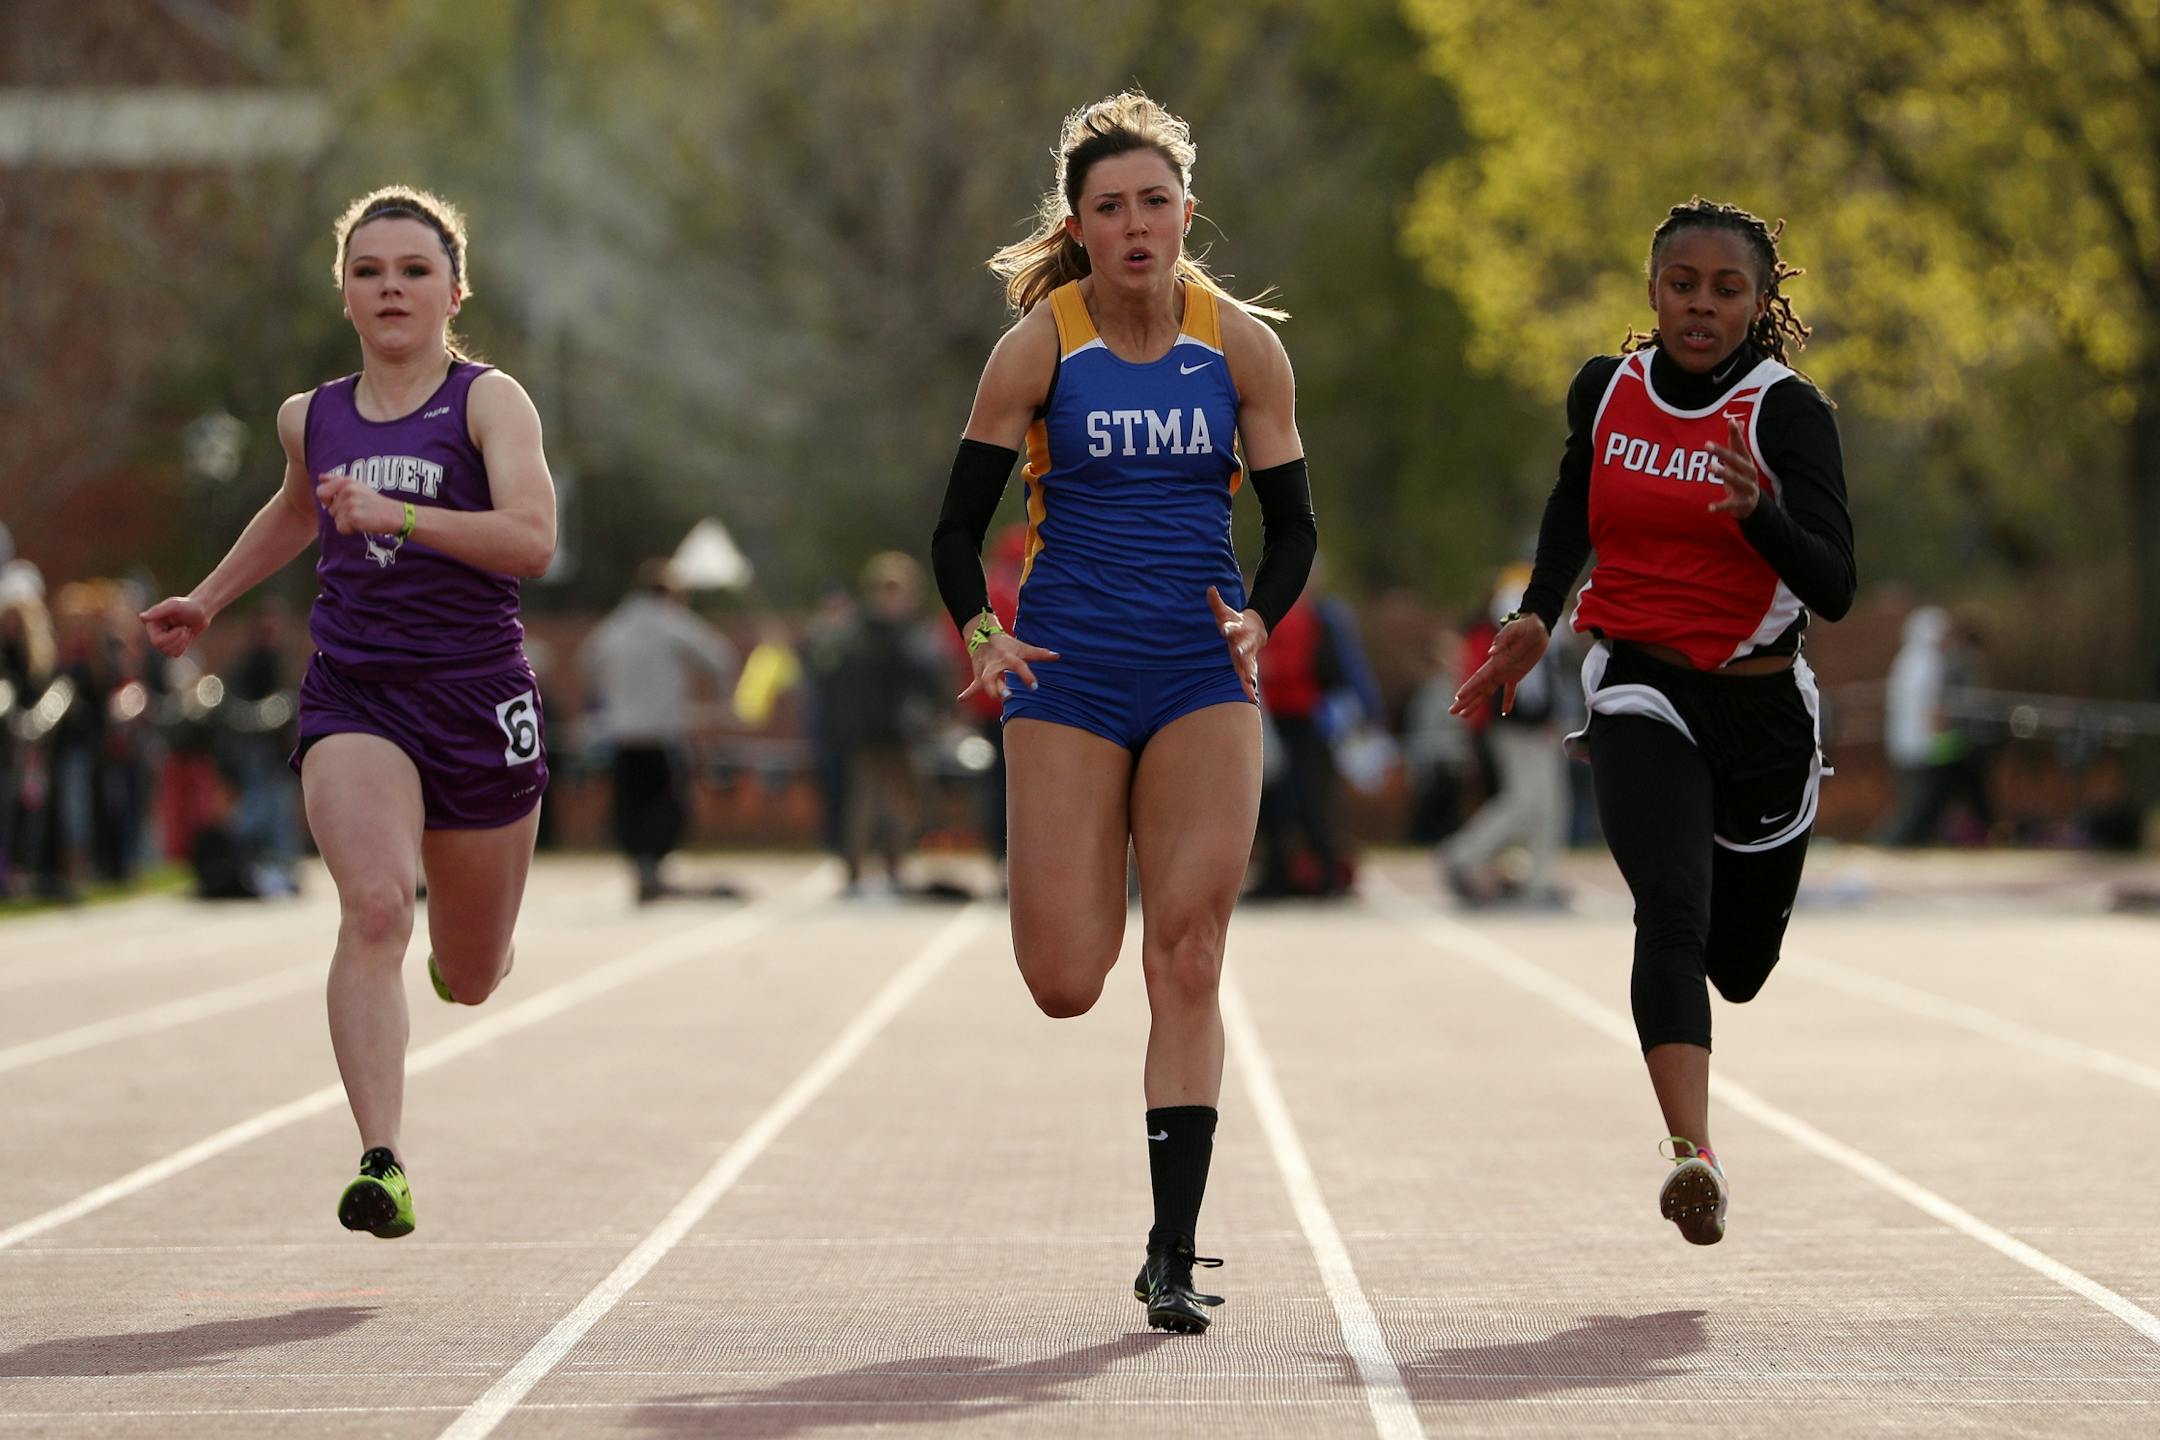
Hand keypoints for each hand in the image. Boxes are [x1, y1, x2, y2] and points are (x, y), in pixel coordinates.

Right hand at [140, 595, 210, 658]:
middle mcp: (154, 632)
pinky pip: (175, 654)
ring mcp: (162, 639)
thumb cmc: (187, 605)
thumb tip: (142, 617)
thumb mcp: (174, 605)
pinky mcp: (172, 645)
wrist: (201, 611)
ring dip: (182, 642)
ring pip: (168, 652)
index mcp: (151, 623)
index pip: (157, 641)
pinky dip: (184, 646)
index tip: (182, 626)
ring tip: (186, 630)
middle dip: (178, 639)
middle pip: (162, 647)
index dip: (172, 637)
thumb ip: (158, 611)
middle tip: (185, 628)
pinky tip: (186, 636)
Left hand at [315, 473, 401, 535]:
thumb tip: (321, 477)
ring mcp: (350, 504)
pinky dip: (350, 530)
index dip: (327, 501)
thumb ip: (337, 480)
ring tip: (361, 517)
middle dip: (340, 513)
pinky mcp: (353, 517)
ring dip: (347, 522)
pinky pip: (341, 528)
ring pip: (335, 519)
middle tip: (357, 510)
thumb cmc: (375, 502)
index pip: (321, 491)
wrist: (395, 514)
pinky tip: (363, 524)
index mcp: (347, 482)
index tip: (342, 503)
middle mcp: (347, 490)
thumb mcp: (357, 486)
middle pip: (329, 509)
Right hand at [958, 631, 1057, 702]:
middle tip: (1008, 696)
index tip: (1034, 686)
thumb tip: (1058, 656)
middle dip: (1000, 687)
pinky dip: (967, 693)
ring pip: (984, 682)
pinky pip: (973, 685)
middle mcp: (996, 664)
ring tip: (993, 699)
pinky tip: (961, 699)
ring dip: (988, 691)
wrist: (982, 634)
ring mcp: (986, 670)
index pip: (1018, 666)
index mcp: (1008, 657)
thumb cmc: (1006, 644)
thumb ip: (1039, 654)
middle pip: (996, 676)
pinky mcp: (978, 675)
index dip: (1026, 676)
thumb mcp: (1022, 647)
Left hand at [1208, 586, 1265, 702]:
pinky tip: (1252, 700)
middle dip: (1244, 656)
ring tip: (1251, 687)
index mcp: (1237, 630)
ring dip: (1250, 677)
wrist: (1256, 629)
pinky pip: (1249, 678)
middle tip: (1244, 660)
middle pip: (1244, 650)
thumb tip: (1210, 588)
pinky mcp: (1248, 665)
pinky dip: (1250, 689)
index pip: (1231, 628)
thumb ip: (1216, 602)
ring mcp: (1248, 656)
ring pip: (1249, 667)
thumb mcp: (1225, 612)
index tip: (1225, 628)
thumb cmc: (1234, 621)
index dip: (1228, 627)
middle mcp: (1244, 644)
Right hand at [1451, 613, 1549, 717]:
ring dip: (1477, 703)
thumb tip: (1492, 652)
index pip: (1478, 677)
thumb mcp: (1515, 628)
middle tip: (1452, 712)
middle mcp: (1497, 668)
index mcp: (1496, 660)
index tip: (1458, 698)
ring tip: (1465, 715)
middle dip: (1465, 701)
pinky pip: (1510, 690)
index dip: (1468, 688)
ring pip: (1488, 692)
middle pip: (1478, 688)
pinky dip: (1508, 701)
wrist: (1538, 626)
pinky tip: (1505, 712)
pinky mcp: (1518, 673)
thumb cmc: (1525, 625)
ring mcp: (1506, 672)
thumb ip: (1503, 638)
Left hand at [1708, 415, 1759, 517]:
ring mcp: (1747, 488)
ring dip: (1723, 473)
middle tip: (1707, 445)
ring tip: (1709, 467)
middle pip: (1736, 460)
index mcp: (1747, 461)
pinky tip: (1709, 507)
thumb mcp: (1741, 460)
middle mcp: (1749, 473)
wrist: (1752, 504)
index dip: (1736, 434)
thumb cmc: (1742, 477)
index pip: (1741, 445)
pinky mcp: (1741, 503)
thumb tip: (1737, 420)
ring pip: (1735, 479)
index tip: (1730, 421)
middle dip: (1722, 452)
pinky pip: (1730, 504)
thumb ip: (1737, 442)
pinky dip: (1720, 506)